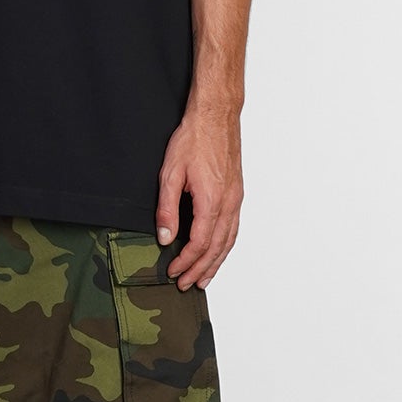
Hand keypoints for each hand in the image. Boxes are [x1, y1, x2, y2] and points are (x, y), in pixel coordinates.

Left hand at [155, 109, 243, 288]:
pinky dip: (226, 246)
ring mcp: (236, 198)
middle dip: (201, 269)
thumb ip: (167, 208)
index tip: (173, 271)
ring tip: (204, 278)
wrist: (216, 116)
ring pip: (229, 240)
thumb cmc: (194, 139)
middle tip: (187, 284)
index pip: (199, 242)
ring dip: (216, 262)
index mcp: (211, 200)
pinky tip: (219, 252)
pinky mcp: (237, 193)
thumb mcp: (170, 173)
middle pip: (217, 247)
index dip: (185, 261)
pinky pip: (234, 227)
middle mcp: (228, 203)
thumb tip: (164, 237)